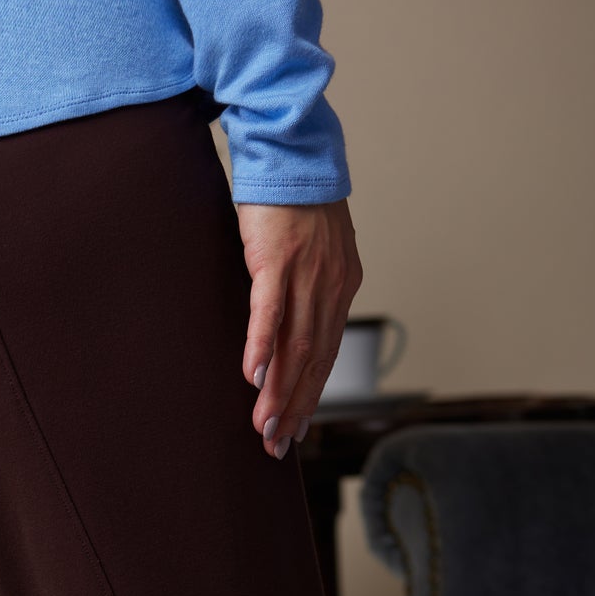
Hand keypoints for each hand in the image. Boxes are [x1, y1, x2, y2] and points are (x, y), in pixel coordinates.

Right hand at [236, 198, 362, 459]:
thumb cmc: (295, 199)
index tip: (296, 429)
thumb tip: (289, 323)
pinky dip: (263, 346)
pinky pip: (270, 312)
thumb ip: (306, 287)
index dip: (310, 396)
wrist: (292, 150)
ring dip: (278, 391)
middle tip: (276, 445)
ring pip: (294, 345)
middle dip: (294, 407)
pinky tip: (253, 376)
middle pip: (313, 360)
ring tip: (263, 426)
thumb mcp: (311, 250)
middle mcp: (330, 285)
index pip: (326, 354)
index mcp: (341, 286)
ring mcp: (305, 274)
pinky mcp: (277, 259)